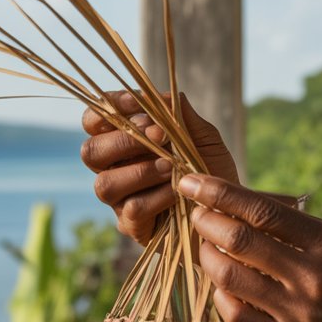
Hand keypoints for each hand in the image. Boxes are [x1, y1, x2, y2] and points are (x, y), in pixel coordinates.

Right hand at [80, 91, 238, 243]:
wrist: (230, 210)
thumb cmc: (212, 170)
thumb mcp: (204, 138)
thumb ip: (182, 116)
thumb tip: (166, 95)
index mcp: (124, 142)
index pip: (95, 121)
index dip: (107, 108)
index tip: (135, 102)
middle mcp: (114, 169)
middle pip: (91, 152)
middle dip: (123, 140)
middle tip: (158, 136)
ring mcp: (121, 199)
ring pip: (104, 184)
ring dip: (139, 171)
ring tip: (169, 167)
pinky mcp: (134, 225)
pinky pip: (132, 209)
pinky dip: (157, 196)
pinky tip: (177, 192)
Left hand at [178, 174, 321, 321]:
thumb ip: (306, 225)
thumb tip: (252, 204)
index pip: (262, 210)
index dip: (220, 192)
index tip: (193, 182)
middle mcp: (311, 275)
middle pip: (238, 239)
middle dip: (206, 221)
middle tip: (196, 214)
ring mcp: (297, 311)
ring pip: (229, 276)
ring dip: (206, 256)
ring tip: (204, 246)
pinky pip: (236, 316)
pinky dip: (220, 295)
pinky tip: (221, 284)